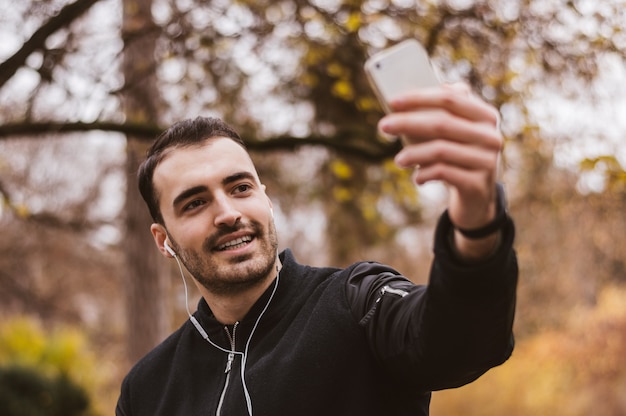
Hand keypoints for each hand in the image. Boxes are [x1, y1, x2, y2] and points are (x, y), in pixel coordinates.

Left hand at [378, 83, 502, 257]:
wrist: (476, 195)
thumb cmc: (457, 156)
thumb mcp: (451, 134)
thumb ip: (436, 113)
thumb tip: (402, 102)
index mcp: (485, 115)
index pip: (450, 98)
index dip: (419, 98)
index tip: (392, 102)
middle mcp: (490, 136)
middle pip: (442, 123)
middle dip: (408, 123)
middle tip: (383, 126)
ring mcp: (487, 160)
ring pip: (440, 150)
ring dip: (413, 153)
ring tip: (398, 160)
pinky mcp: (477, 183)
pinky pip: (442, 172)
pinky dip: (424, 174)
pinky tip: (417, 178)